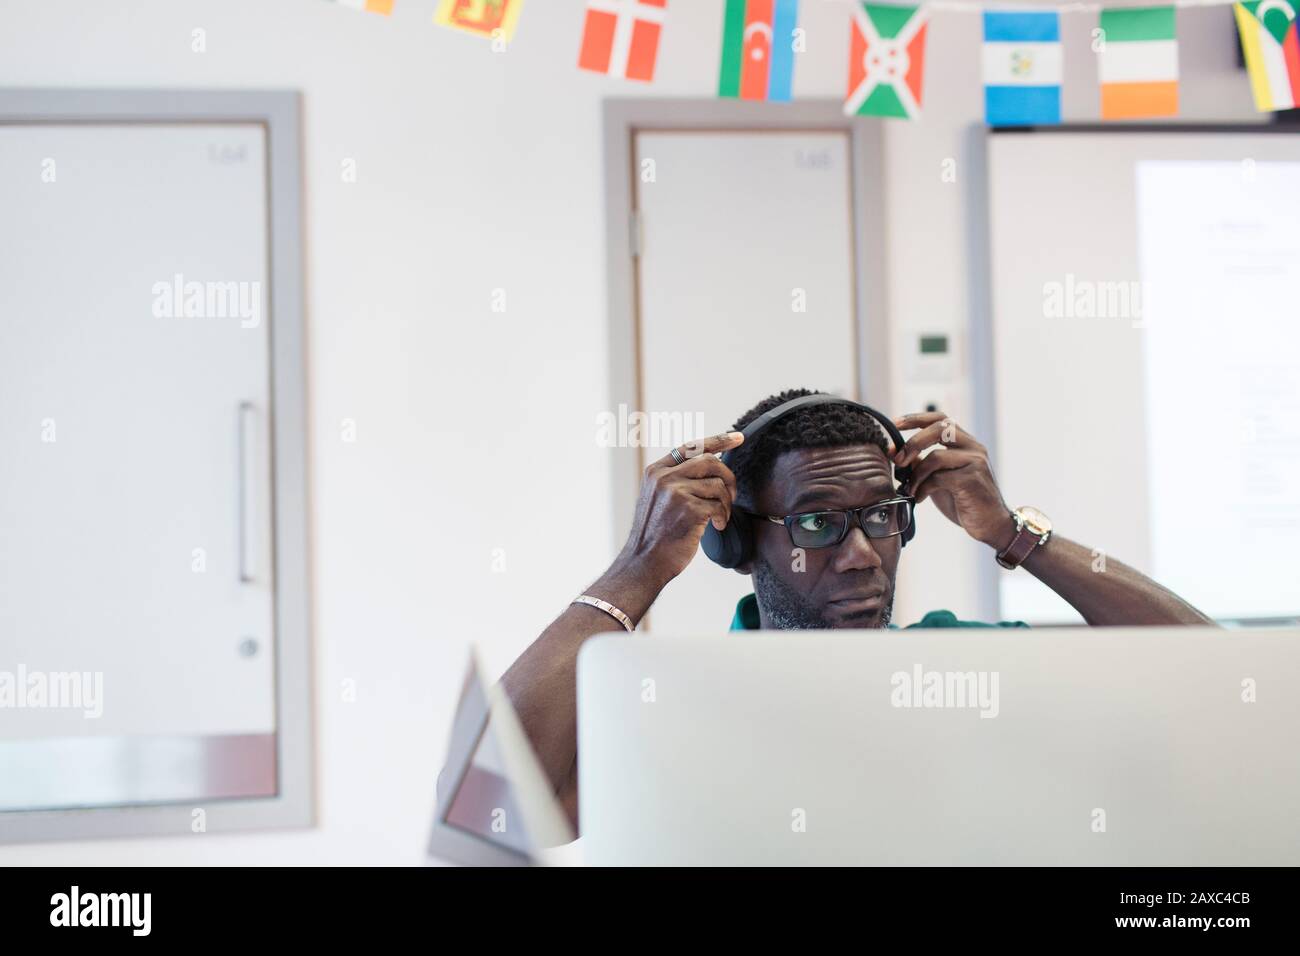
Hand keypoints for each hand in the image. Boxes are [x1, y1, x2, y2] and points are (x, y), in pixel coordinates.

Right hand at [616, 431, 743, 586]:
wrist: (644, 562)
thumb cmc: (655, 535)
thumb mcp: (656, 499)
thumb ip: (675, 481)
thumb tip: (708, 468)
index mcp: (656, 471)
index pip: (691, 447)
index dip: (718, 440)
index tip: (738, 438)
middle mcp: (664, 477)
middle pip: (710, 461)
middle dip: (728, 478)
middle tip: (731, 496)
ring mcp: (675, 492)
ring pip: (718, 485)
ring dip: (725, 504)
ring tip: (719, 518)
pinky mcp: (688, 509)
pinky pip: (719, 505)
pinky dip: (722, 517)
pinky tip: (715, 526)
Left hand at [892, 412, 1013, 550]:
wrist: (990, 525)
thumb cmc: (963, 501)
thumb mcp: (938, 477)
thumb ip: (922, 462)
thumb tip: (895, 452)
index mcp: (965, 443)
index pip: (941, 419)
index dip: (916, 418)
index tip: (894, 424)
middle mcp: (973, 447)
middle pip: (940, 428)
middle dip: (913, 442)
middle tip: (898, 460)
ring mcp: (975, 462)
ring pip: (936, 456)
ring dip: (916, 474)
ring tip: (909, 488)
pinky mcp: (972, 479)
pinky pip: (939, 478)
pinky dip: (923, 488)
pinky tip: (919, 498)